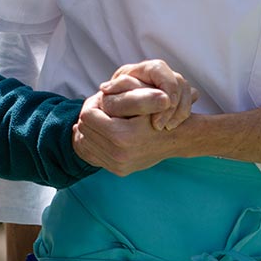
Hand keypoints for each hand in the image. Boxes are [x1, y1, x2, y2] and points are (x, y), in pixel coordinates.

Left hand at [72, 60, 197, 175]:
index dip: (93, 104)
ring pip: (85, 142)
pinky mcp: (119, 171)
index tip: (102, 100)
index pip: (87, 116)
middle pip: (84, 129)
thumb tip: (101, 89)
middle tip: (102, 109)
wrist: (176, 139)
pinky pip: (93, 155)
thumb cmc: (158, 112)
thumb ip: (122, 90)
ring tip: (104, 120)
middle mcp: (118, 155)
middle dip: (90, 117)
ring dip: (91, 130)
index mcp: (122, 136)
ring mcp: (118, 165)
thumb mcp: (142, 97)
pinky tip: (103, 133)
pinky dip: (94, 143)